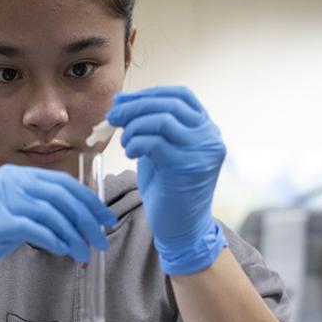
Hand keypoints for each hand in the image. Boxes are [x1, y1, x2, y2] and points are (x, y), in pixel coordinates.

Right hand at [0, 164, 116, 309]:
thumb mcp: (13, 214)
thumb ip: (40, 209)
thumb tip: (79, 219)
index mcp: (16, 174)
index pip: (63, 182)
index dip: (88, 201)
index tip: (104, 219)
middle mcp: (9, 180)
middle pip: (62, 196)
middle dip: (87, 219)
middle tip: (99, 240)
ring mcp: (1, 198)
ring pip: (52, 213)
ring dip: (73, 235)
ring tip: (82, 252)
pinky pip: (35, 228)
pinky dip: (54, 239)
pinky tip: (62, 250)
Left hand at [107, 86, 227, 274]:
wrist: (182, 227)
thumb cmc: (168, 188)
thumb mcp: (161, 150)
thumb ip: (150, 127)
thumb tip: (121, 103)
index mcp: (206, 128)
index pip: (181, 95)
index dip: (149, 93)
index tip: (124, 101)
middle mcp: (209, 136)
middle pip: (169, 105)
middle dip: (135, 107)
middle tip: (113, 116)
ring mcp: (201, 151)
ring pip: (162, 120)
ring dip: (134, 127)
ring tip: (125, 142)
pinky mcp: (187, 167)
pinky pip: (155, 142)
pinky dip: (136, 143)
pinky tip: (131, 153)